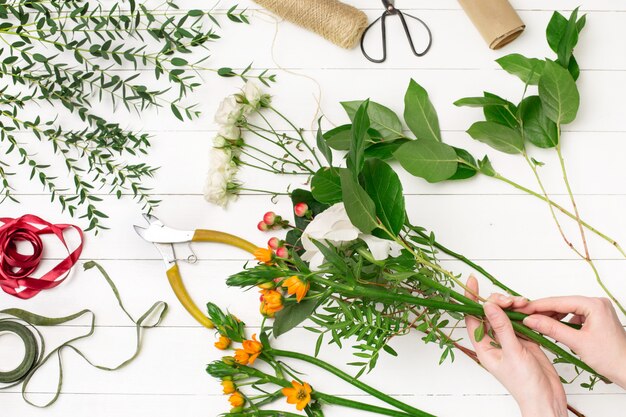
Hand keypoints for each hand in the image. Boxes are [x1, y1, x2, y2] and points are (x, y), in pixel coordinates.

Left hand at [464, 276, 567, 416]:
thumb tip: (488, 305)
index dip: (471, 299)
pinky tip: (529, 309)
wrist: (547, 399)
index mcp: (484, 347)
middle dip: (498, 302)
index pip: (473, 318)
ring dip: (512, 306)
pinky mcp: (525, 341)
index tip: (472, 282)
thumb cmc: (526, 385)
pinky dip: (524, 314)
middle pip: (490, 314)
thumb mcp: (513, 353)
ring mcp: (510, 341)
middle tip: (509, 299)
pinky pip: (521, 322)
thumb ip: (502, 327)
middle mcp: (495, 342)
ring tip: (522, 303)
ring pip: (506, 316)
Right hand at [516, 295, 625, 387]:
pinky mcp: (596, 318)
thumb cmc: (610, 358)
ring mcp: (597, 310)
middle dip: (543, 311)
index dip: (538, 306)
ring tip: (536, 323)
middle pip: (562, 304)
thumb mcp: (577, 342)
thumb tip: (530, 319)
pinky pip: (574, 315)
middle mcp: (597, 303)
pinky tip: (552, 328)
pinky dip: (562, 322)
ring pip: (567, 310)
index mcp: (594, 305)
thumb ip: (551, 328)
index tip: (521, 309)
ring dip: (552, 317)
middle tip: (524, 316)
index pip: (559, 302)